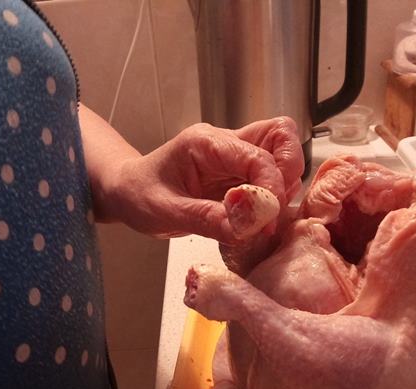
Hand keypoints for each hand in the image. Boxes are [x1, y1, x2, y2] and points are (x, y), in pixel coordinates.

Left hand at [99, 117, 303, 244]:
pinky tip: (259, 219)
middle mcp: (225, 142)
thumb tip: (247, 226)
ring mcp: (234, 156)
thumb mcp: (166, 212)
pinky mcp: (238, 173)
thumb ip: (207, 218)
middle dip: (289, 172)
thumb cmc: (138, 195)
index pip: (256, 155)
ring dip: (284, 186)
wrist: (126, 192)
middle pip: (281, 136)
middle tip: (275, 209)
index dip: (270, 188)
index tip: (266, 221)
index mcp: (205, 143)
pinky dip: (274, 196)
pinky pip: (270, 176)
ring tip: (265, 218)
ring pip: (281, 153)